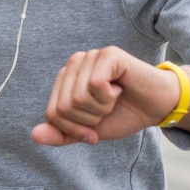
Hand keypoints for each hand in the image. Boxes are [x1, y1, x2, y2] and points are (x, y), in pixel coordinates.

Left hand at [31, 46, 181, 146]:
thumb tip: (34, 135)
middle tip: (107, 110)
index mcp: (65, 78)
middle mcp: (74, 62)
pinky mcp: (108, 54)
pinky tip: (120, 88)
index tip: (93, 130)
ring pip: (78, 97)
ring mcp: (91, 56)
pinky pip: (95, 84)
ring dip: (101, 108)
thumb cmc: (123, 114)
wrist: (156, 107)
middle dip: (88, 120)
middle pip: (64, 107)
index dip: (74, 130)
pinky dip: (109, 96)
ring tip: (114, 98)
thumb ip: (62, 133)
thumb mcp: (88, 131)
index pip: (52, 113)